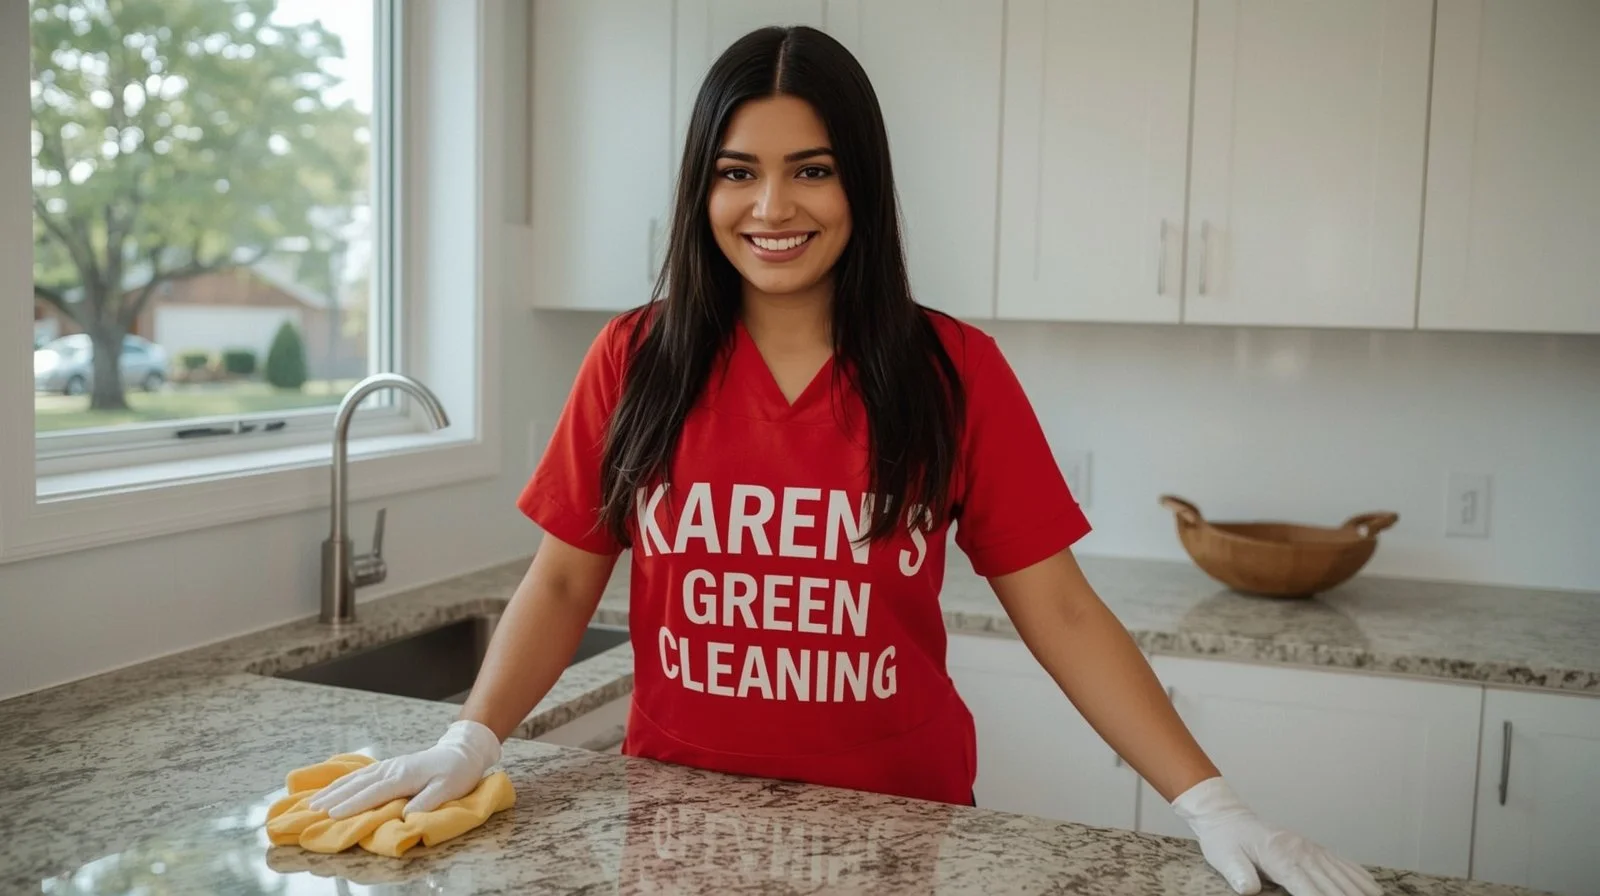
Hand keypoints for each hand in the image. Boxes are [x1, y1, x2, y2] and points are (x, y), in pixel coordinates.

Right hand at [308, 719, 502, 817]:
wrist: (461, 751)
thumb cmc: (457, 773)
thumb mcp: (449, 788)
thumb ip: (428, 801)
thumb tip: (406, 815)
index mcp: (404, 776)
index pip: (374, 793)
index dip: (353, 804)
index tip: (332, 815)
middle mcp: (392, 769)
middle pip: (358, 785)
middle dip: (334, 798)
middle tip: (311, 810)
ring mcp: (388, 766)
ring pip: (356, 779)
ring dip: (334, 790)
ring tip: (313, 801)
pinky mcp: (388, 767)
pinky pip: (360, 774)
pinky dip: (343, 781)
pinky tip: (331, 787)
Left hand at [1171, 777, 1381, 895]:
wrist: (1227, 817)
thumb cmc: (1225, 841)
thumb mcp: (1224, 857)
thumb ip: (1238, 873)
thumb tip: (1248, 890)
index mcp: (1280, 857)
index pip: (1309, 889)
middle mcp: (1301, 852)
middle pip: (1334, 885)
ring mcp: (1310, 849)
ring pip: (1343, 875)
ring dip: (1361, 892)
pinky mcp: (1312, 849)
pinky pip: (1341, 863)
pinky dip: (1358, 877)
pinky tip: (1372, 889)